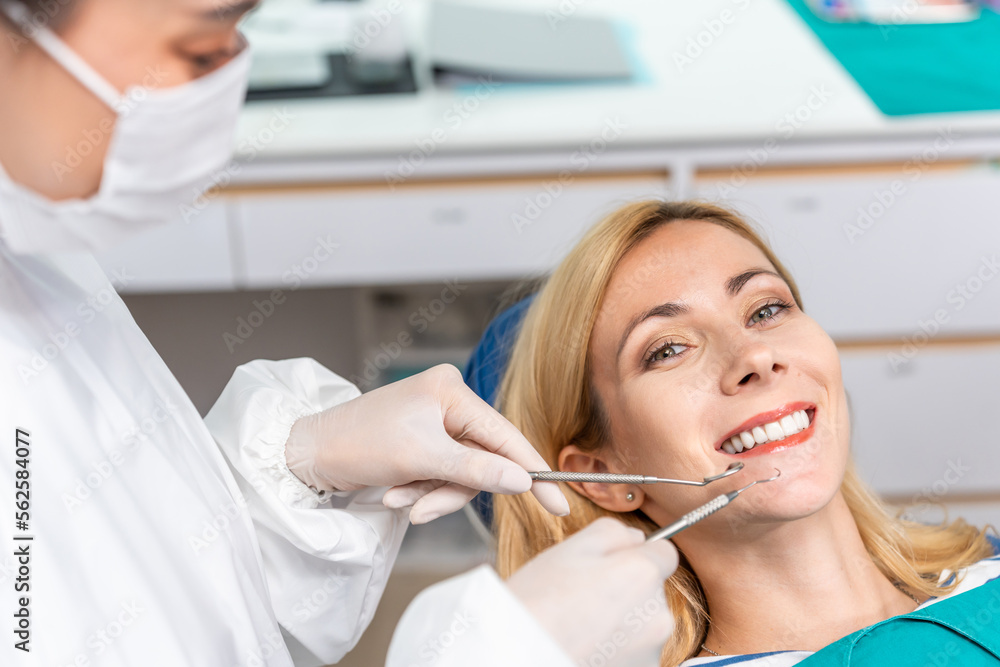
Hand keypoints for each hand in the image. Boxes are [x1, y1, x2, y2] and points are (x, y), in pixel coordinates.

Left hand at [285, 364, 568, 522]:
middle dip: (452, 490)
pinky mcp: (422, 442)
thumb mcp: (421, 459)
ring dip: (433, 494)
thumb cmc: (360, 444)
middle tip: (424, 510)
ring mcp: (434, 422)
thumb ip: (476, 469)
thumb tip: (524, 480)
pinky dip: (422, 490)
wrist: (309, 454)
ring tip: (401, 501)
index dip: (532, 472)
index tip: (559, 503)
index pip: (505, 436)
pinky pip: (441, 474)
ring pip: (462, 473)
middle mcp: (447, 401)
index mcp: (451, 390)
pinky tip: (396, 492)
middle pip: (482, 459)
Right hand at [506, 518, 677, 665]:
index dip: (638, 553)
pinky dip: (616, 648)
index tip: (613, 564)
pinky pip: (633, 651)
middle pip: (652, 590)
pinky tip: (587, 645)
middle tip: (584, 595)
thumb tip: (637, 538)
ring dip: (621, 621)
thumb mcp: (570, 548)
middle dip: (627, 589)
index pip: (665, 552)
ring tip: (581, 625)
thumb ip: (613, 532)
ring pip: (642, 624)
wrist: (519, 656)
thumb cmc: (540, 602)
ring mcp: (651, 652)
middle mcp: (658, 615)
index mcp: (643, 575)